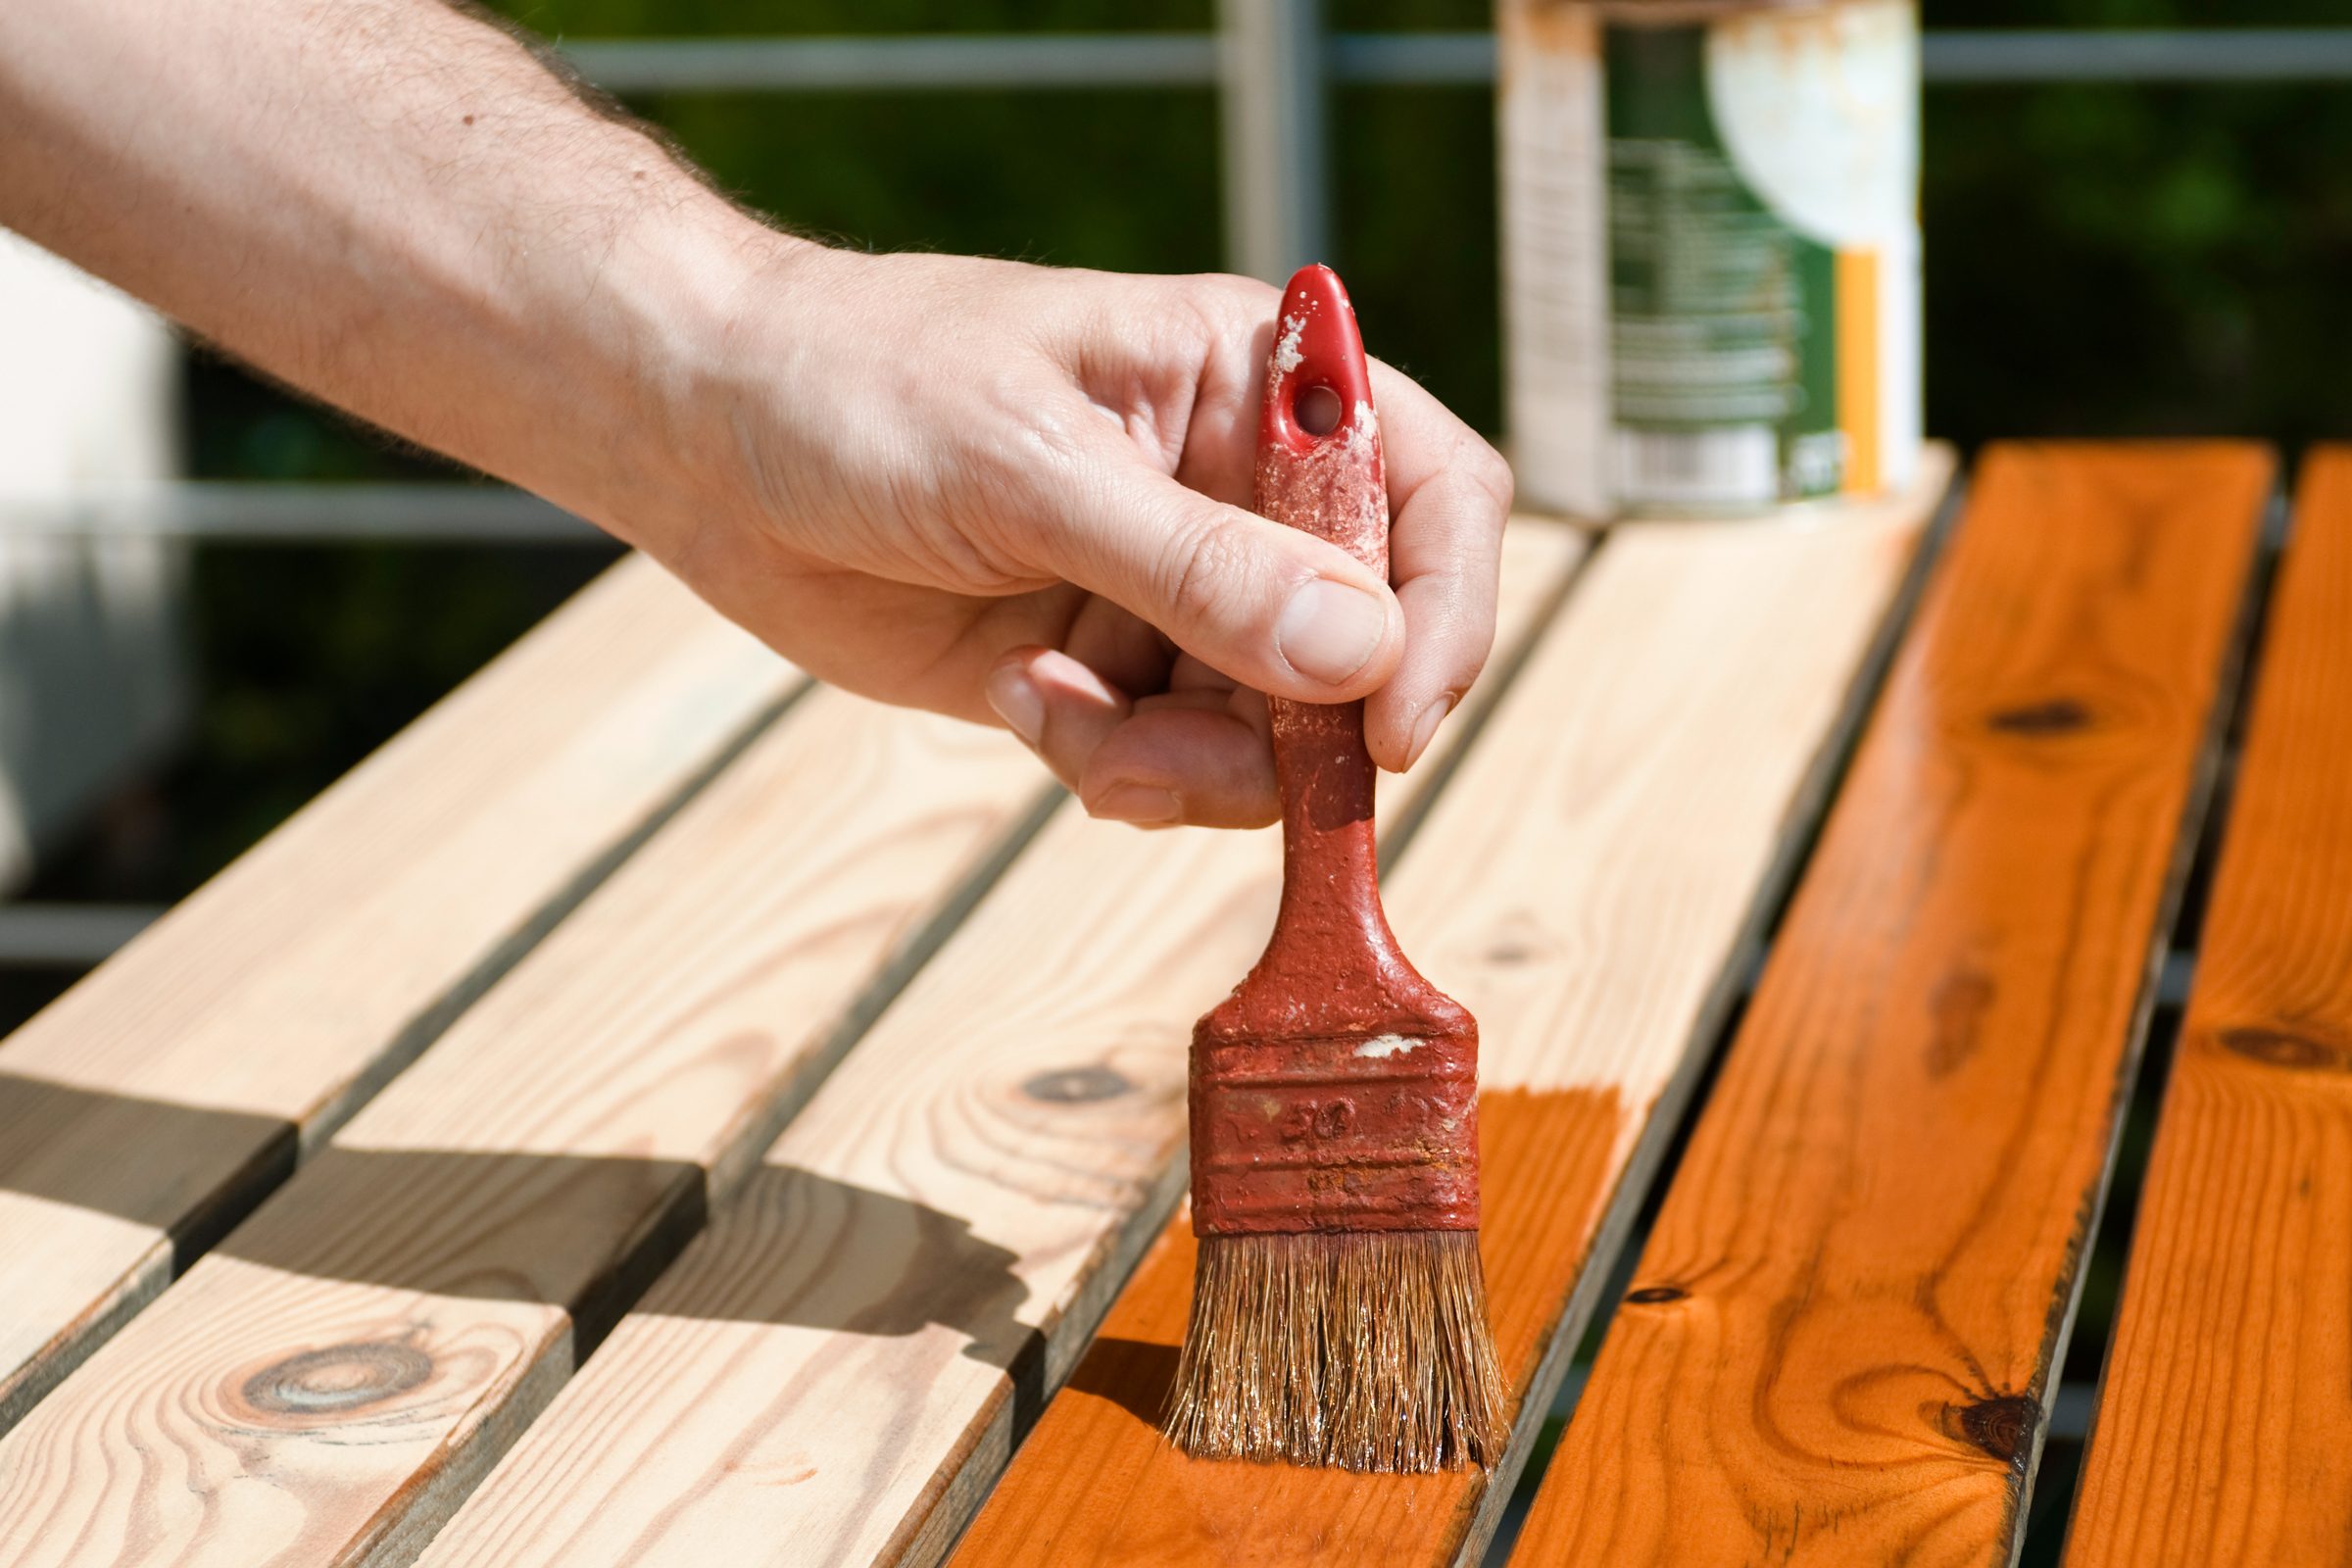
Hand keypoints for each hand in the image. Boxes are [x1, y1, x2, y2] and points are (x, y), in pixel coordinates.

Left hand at [663, 245, 1512, 828]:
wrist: (711, 443)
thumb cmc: (862, 389)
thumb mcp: (1032, 468)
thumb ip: (1200, 568)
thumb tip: (1364, 655)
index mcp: (1255, 386)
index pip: (1433, 493)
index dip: (1443, 612)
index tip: (1390, 724)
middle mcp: (1241, 493)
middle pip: (1365, 645)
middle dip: (1289, 725)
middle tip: (1177, 754)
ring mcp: (1180, 592)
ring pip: (1274, 731)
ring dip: (1183, 761)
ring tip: (1060, 711)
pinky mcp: (1113, 671)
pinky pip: (1178, 764)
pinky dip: (1116, 766)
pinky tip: (1022, 700)